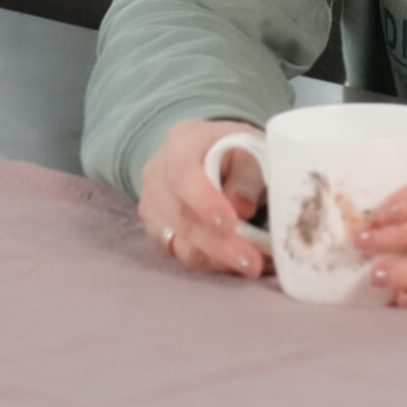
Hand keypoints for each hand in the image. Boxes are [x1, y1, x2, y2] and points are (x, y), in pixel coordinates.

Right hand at [138, 117, 268, 279]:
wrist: (210, 154)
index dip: (205, 202)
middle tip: (253, 263)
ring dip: (219, 259)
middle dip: (220, 245)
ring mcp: (152, 205)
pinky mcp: (156, 231)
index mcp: (181, 142)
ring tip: (254, 264)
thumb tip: (242, 208)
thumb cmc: (235, 149)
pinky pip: (181, 254)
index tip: (231, 224)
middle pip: (182, 217)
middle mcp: (157, 174)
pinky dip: (212, 262)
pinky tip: (238, 263)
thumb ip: (247, 176)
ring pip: (180, 243)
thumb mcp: (251, 149)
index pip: (183, 175)